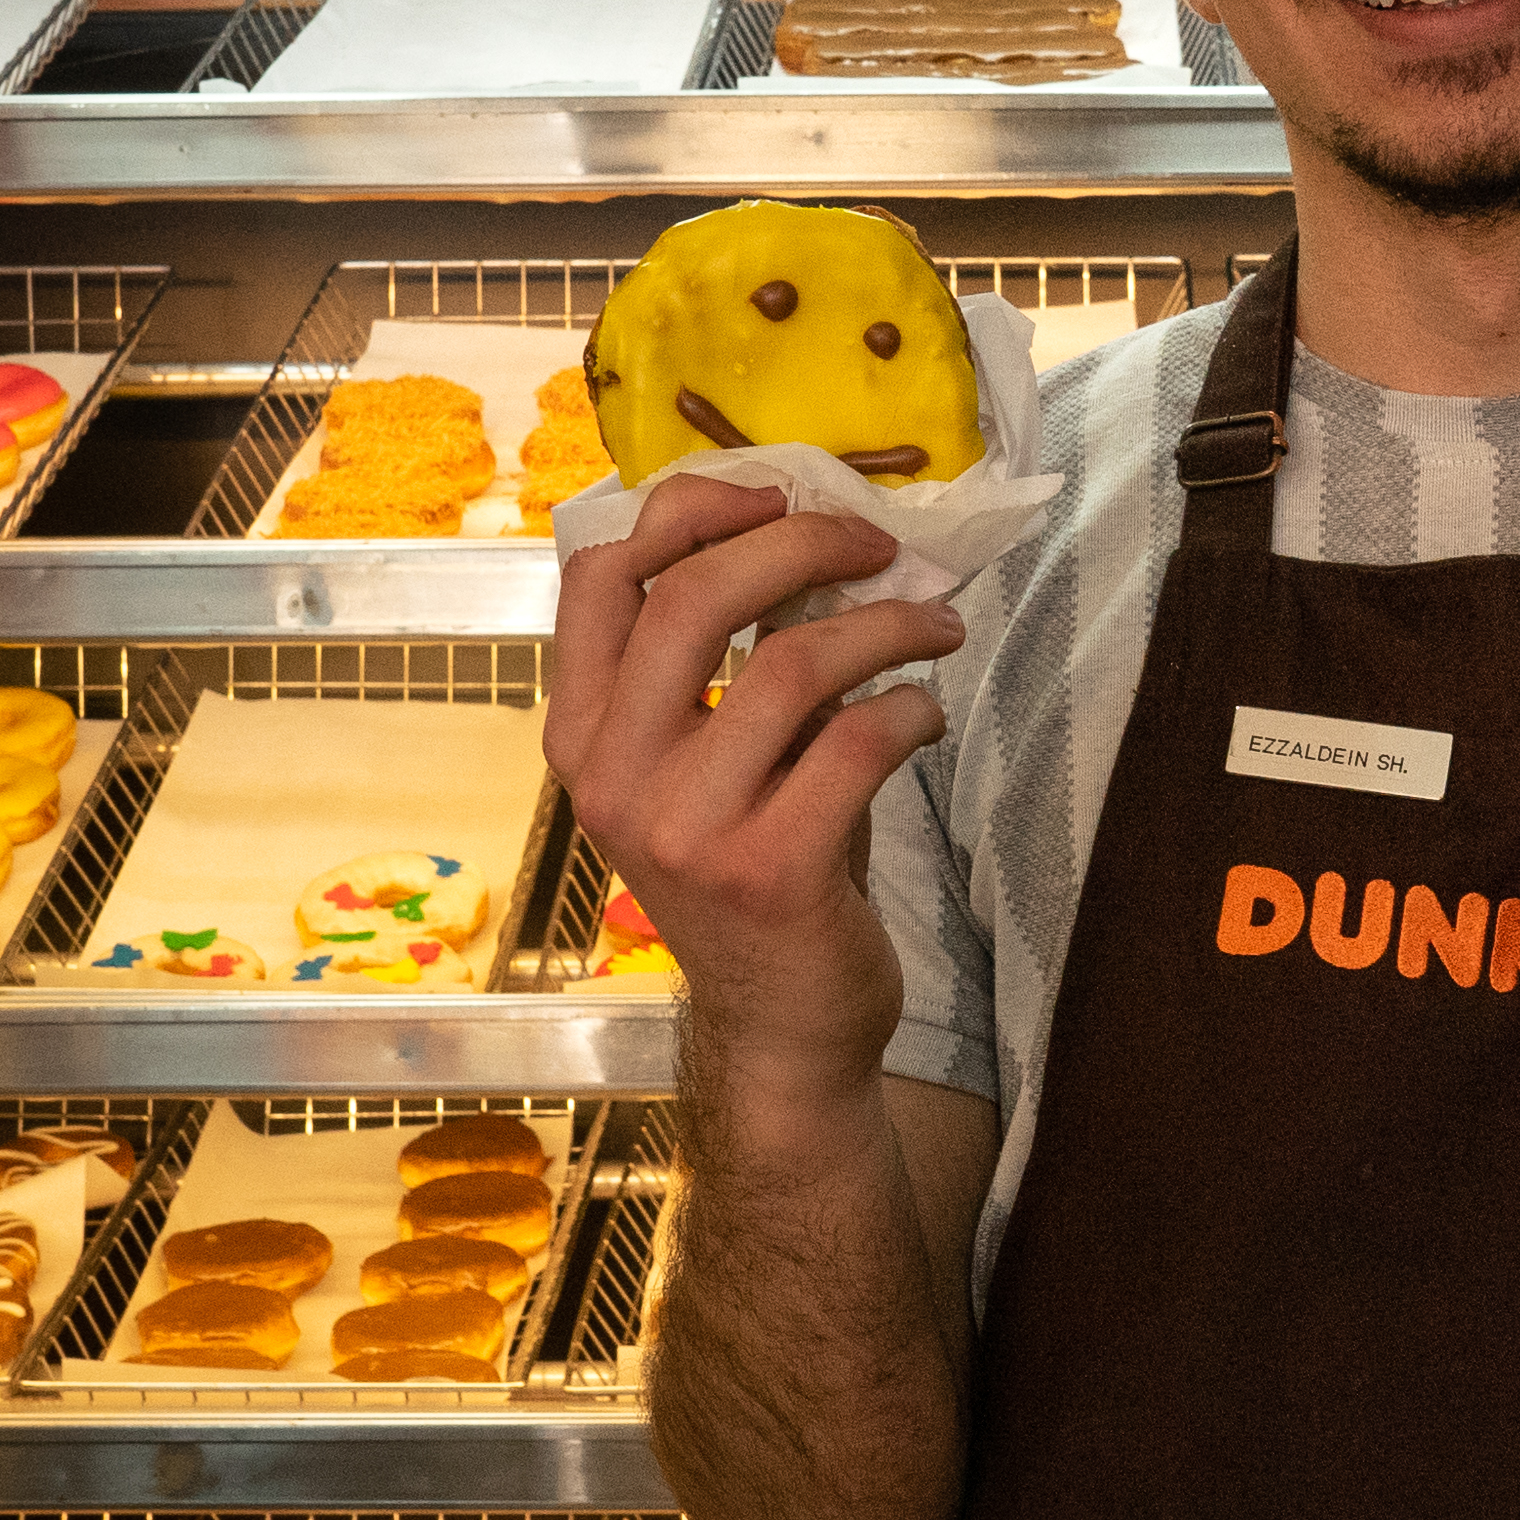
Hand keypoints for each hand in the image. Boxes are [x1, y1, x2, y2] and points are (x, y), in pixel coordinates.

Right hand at [543, 476, 965, 1090]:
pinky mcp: (769, 868)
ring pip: (790, 661)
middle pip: (692, 594)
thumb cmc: (755, 867)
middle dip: (800, 541)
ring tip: (935, 628)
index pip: (597, 573)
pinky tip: (925, 719)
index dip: (688, 509)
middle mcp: (614, 774)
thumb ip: (731, 659)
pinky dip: (910, 711)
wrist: (782, 1025)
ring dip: (885, 626)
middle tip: (878, 544)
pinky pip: (857, 742)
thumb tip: (817, 535)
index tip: (774, 493)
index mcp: (583, 731)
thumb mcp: (713, 759)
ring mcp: (685, 826)